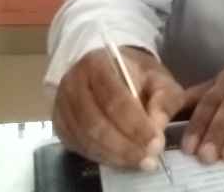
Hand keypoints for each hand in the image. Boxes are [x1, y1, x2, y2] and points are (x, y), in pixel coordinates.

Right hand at [52, 46, 186, 168]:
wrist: (113, 71)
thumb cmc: (137, 75)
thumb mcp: (159, 79)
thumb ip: (163, 99)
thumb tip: (157, 127)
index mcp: (98, 63)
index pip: (114, 98)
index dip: (135, 124)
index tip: (155, 142)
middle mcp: (74, 83)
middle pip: (96, 122)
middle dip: (125, 145)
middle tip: (149, 158)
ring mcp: (63, 105)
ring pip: (86, 139)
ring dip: (115, 155)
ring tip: (139, 161)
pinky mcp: (60, 125)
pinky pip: (79, 147)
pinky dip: (103, 157)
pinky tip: (122, 159)